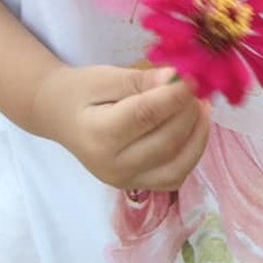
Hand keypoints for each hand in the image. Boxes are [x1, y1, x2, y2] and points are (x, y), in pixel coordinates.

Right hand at [34, 64, 209, 190]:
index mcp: (98, 134)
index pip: (145, 116)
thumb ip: (139, 80)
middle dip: (188, 114)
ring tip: (203, 109)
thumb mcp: (104, 77)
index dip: (174, 96)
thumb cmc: (80, 91)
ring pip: (175, 168)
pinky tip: (194, 129)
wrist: (59, 115)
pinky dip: (190, 155)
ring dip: (197, 139)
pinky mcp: (136, 185)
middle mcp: (112, 165)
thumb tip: (174, 78)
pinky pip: (173, 177)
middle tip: (199, 89)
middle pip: (165, 143)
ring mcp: (125, 181)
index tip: (192, 77)